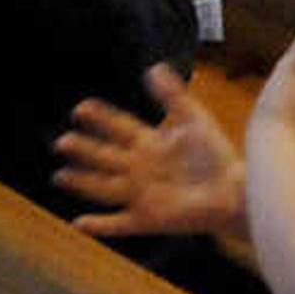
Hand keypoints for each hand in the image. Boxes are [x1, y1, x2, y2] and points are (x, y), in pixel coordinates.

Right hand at [58, 65, 245, 239]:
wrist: (234, 191)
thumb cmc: (216, 155)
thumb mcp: (193, 119)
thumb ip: (173, 96)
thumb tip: (153, 68)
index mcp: (149, 143)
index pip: (118, 127)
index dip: (100, 118)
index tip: (80, 108)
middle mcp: (139, 168)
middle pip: (105, 156)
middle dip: (84, 149)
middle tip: (62, 141)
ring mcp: (141, 194)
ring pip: (103, 187)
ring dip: (82, 182)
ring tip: (60, 176)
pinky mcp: (147, 219)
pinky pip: (118, 223)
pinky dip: (100, 225)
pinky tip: (80, 222)